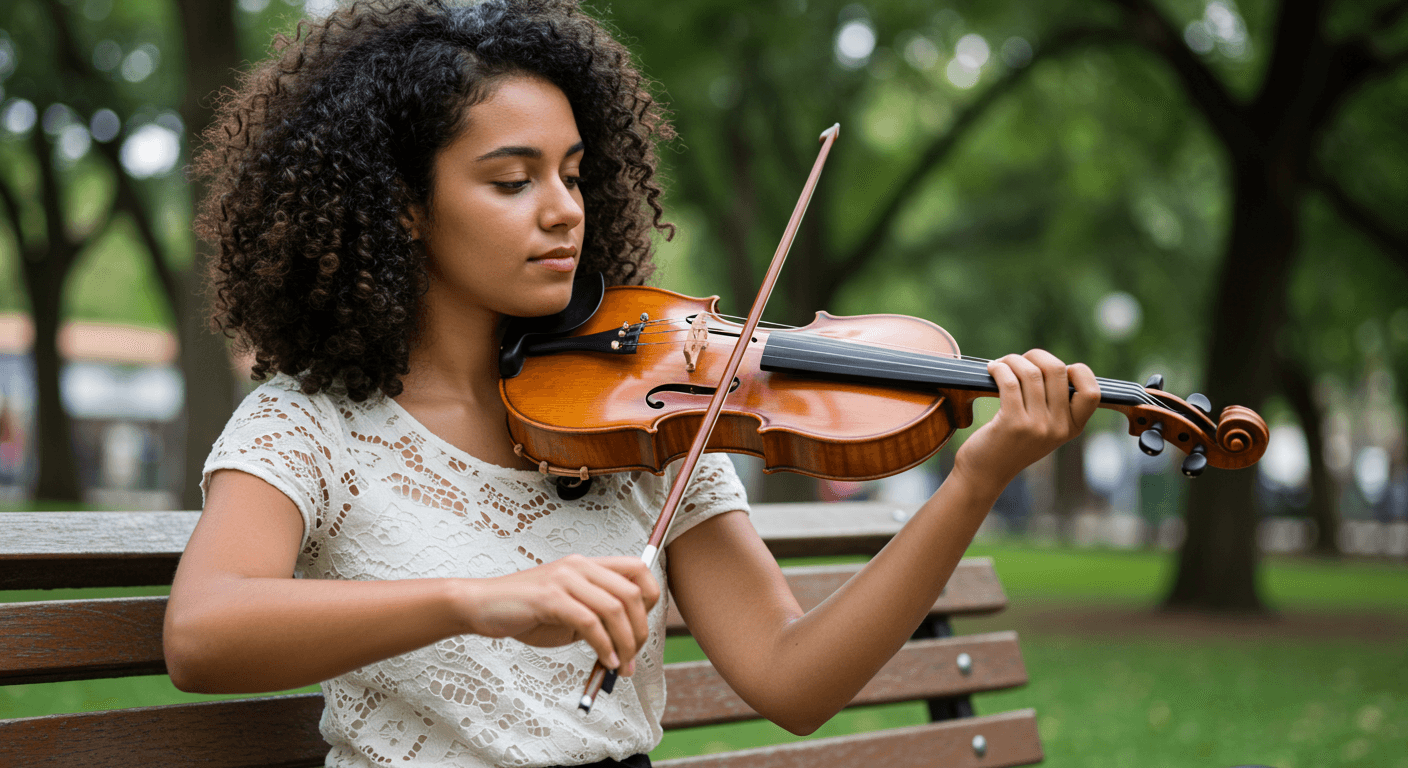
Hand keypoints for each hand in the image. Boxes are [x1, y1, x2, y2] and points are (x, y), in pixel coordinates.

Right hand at [455, 555, 659, 675]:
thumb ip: (596, 619)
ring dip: (625, 643)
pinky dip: (603, 646)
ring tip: (621, 666)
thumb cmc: (525, 612)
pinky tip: (604, 662)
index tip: (643, 628)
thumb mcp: (568, 612)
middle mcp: (580, 566)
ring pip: (614, 608)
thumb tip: (626, 643)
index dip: (651, 598)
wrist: (481, 606)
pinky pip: (590, 623)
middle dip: (640, 630)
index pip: (638, 569)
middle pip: (632, 593)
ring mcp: (565, 580)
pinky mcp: (550, 598)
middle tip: (634, 658)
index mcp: (587, 565)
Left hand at [952, 349, 1099, 497]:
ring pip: (1031, 373)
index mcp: (1073, 428)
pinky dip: (999, 368)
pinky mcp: (1013, 423)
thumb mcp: (1044, 430)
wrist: (986, 473)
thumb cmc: (1012, 444)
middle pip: (1057, 370)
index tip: (1053, 370)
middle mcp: (1059, 428)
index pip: (1092, 391)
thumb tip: (1048, 363)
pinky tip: (992, 369)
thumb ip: (1055, 405)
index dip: (1077, 371)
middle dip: (1035, 356)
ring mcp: (1038, 426)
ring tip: (1000, 364)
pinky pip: (1009, 381)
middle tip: (1018, 360)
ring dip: (1012, 360)